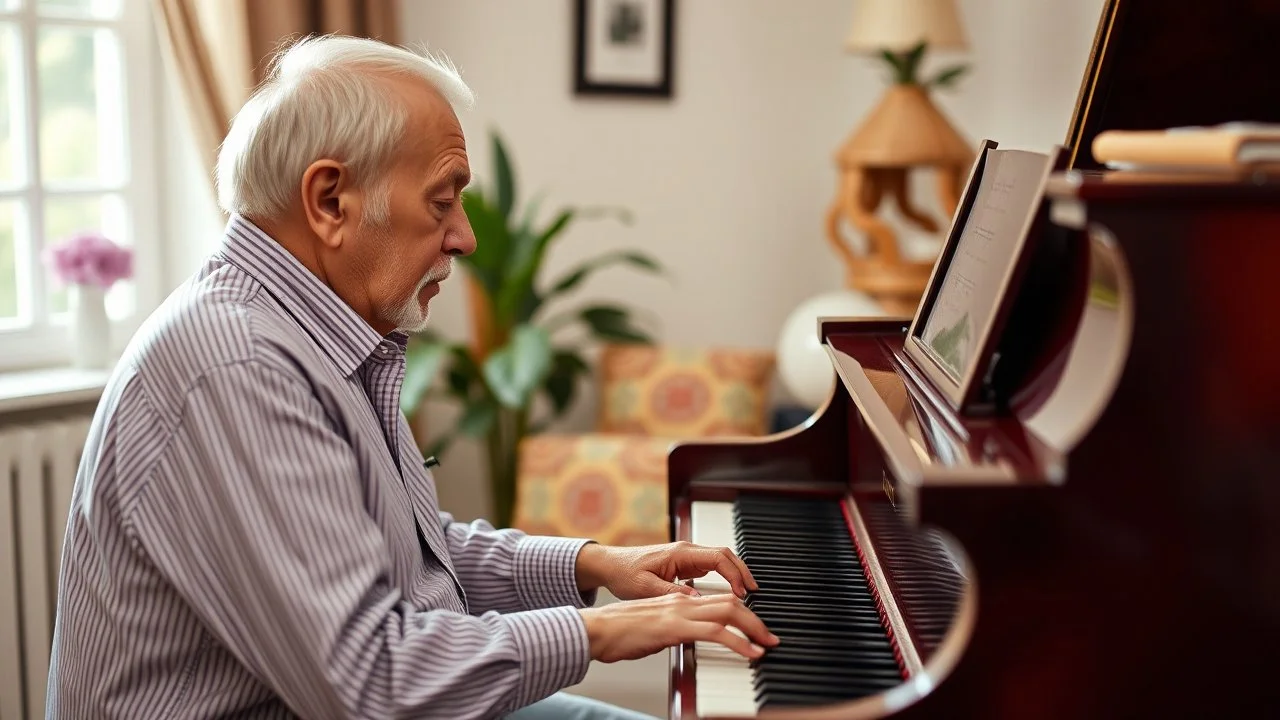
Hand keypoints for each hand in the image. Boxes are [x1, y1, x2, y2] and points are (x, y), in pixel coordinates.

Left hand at [575, 541, 758, 599]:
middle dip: (742, 571)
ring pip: (720, 559)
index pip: (718, 557)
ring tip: (747, 592)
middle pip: (725, 555)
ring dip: (735, 573)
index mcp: (680, 553)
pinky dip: (725, 575)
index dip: (734, 574)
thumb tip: (698, 601)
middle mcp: (686, 551)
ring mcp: (686, 556)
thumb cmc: (624, 573)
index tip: (742, 592)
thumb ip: (673, 594)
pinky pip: (711, 566)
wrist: (610, 565)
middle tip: (754, 591)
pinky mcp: (684, 564)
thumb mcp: (645, 588)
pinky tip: (730, 590)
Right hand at [578, 592, 778, 662]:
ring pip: (729, 612)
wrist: (596, 630)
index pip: (718, 600)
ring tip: (767, 643)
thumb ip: (673, 629)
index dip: (742, 611)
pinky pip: (716, 632)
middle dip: (755, 619)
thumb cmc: (617, 632)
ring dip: (753, 628)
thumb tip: (686, 639)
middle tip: (770, 636)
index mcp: (677, 600)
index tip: (755, 628)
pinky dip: (739, 642)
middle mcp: (682, 601)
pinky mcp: (675, 627)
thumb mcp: (653, 629)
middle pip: (730, 602)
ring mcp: (679, 611)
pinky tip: (751, 653)